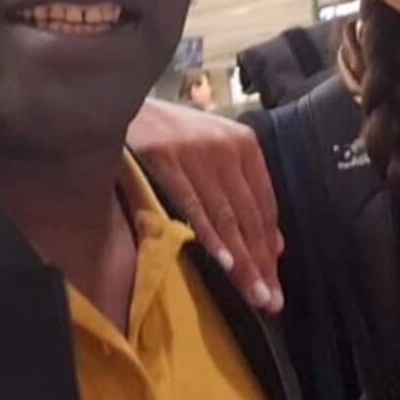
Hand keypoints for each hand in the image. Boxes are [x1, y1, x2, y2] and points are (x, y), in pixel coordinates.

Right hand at [128, 98, 283, 312]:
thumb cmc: (171, 133)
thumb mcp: (215, 154)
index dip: (270, 247)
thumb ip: (242, 193)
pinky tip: (223, 263)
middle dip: (261, 262)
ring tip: (254, 293)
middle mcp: (226, 147)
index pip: (264, 204)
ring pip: (226, 216)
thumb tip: (276, 244)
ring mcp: (196, 153)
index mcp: (244, 145)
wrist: (124, 98)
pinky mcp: (166, 159)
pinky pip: (193, 205)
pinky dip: (210, 236)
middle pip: (249, 215)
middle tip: (271, 302)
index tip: (275, 284)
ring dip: (242, 259)